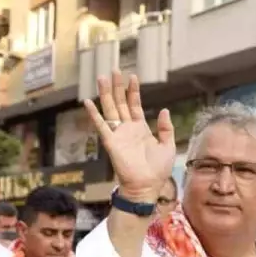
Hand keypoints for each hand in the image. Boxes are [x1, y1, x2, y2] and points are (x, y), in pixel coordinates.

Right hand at [83, 71, 175, 199]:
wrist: (147, 186)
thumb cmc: (158, 170)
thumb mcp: (168, 146)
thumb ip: (166, 128)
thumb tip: (164, 109)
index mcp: (141, 129)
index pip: (135, 105)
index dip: (133, 91)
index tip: (132, 76)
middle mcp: (128, 129)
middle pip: (120, 103)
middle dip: (117, 86)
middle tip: (114, 70)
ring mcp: (118, 134)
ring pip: (110, 109)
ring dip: (106, 94)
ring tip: (102, 77)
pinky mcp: (111, 142)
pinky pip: (101, 125)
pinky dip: (94, 114)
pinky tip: (87, 102)